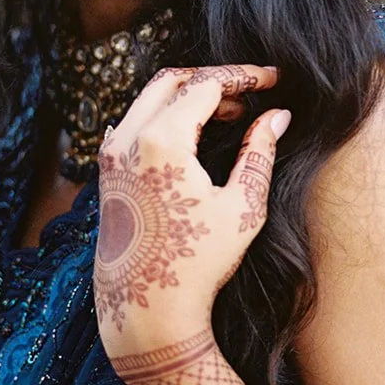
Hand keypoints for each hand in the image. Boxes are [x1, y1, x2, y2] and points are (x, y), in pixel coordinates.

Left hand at [94, 63, 286, 349]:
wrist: (145, 308)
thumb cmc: (197, 263)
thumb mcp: (242, 207)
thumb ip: (259, 153)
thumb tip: (278, 117)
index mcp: (162, 142)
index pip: (206, 85)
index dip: (243, 76)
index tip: (272, 78)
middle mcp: (128, 140)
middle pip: (172, 80)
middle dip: (214, 79)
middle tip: (251, 92)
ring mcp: (111, 155)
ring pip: (149, 98)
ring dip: (189, 96)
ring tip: (230, 113)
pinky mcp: (106, 172)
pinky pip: (135, 122)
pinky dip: (166, 115)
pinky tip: (196, 134)